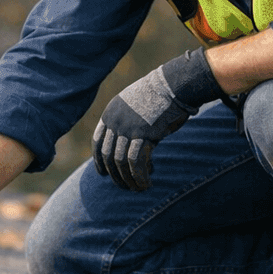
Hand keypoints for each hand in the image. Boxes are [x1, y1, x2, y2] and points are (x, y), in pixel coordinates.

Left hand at [93, 49, 222, 190]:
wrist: (174, 84)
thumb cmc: (161, 95)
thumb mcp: (136, 104)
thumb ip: (128, 121)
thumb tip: (128, 141)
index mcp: (111, 112)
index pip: (97, 142)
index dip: (99, 160)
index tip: (103, 174)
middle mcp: (115, 121)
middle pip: (108, 155)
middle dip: (115, 175)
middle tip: (125, 186)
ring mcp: (128, 127)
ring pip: (121, 162)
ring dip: (129, 180)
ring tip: (139, 188)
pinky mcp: (143, 134)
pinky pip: (136, 162)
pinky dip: (140, 176)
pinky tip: (148, 183)